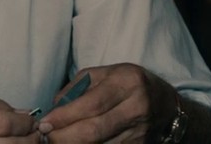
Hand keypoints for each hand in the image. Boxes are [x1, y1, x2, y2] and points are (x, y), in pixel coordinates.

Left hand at [38, 64, 178, 142]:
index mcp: (127, 82)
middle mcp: (137, 107)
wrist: (166, 105)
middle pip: (94, 130)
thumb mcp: (106, 74)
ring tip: (58, 141)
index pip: (92, 104)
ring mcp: (140, 132)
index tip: (45, 123)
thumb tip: (55, 107)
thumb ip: (78, 86)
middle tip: (47, 137)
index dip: (65, 116)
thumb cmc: (128, 84)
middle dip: (64, 137)